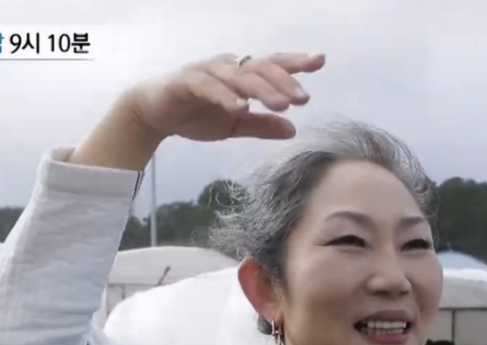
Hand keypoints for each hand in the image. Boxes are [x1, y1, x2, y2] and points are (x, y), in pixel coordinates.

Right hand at [124, 52, 325, 142]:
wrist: (154, 114)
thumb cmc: (196, 114)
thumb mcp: (235, 125)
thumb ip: (262, 125)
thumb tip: (293, 129)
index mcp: (241, 75)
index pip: (272, 65)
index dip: (296, 62)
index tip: (320, 60)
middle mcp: (228, 67)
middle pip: (260, 68)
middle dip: (284, 82)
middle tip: (303, 99)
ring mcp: (207, 72)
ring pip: (239, 76)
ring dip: (262, 90)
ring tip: (282, 106)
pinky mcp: (186, 82)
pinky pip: (209, 87)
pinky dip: (226, 96)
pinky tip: (241, 108)